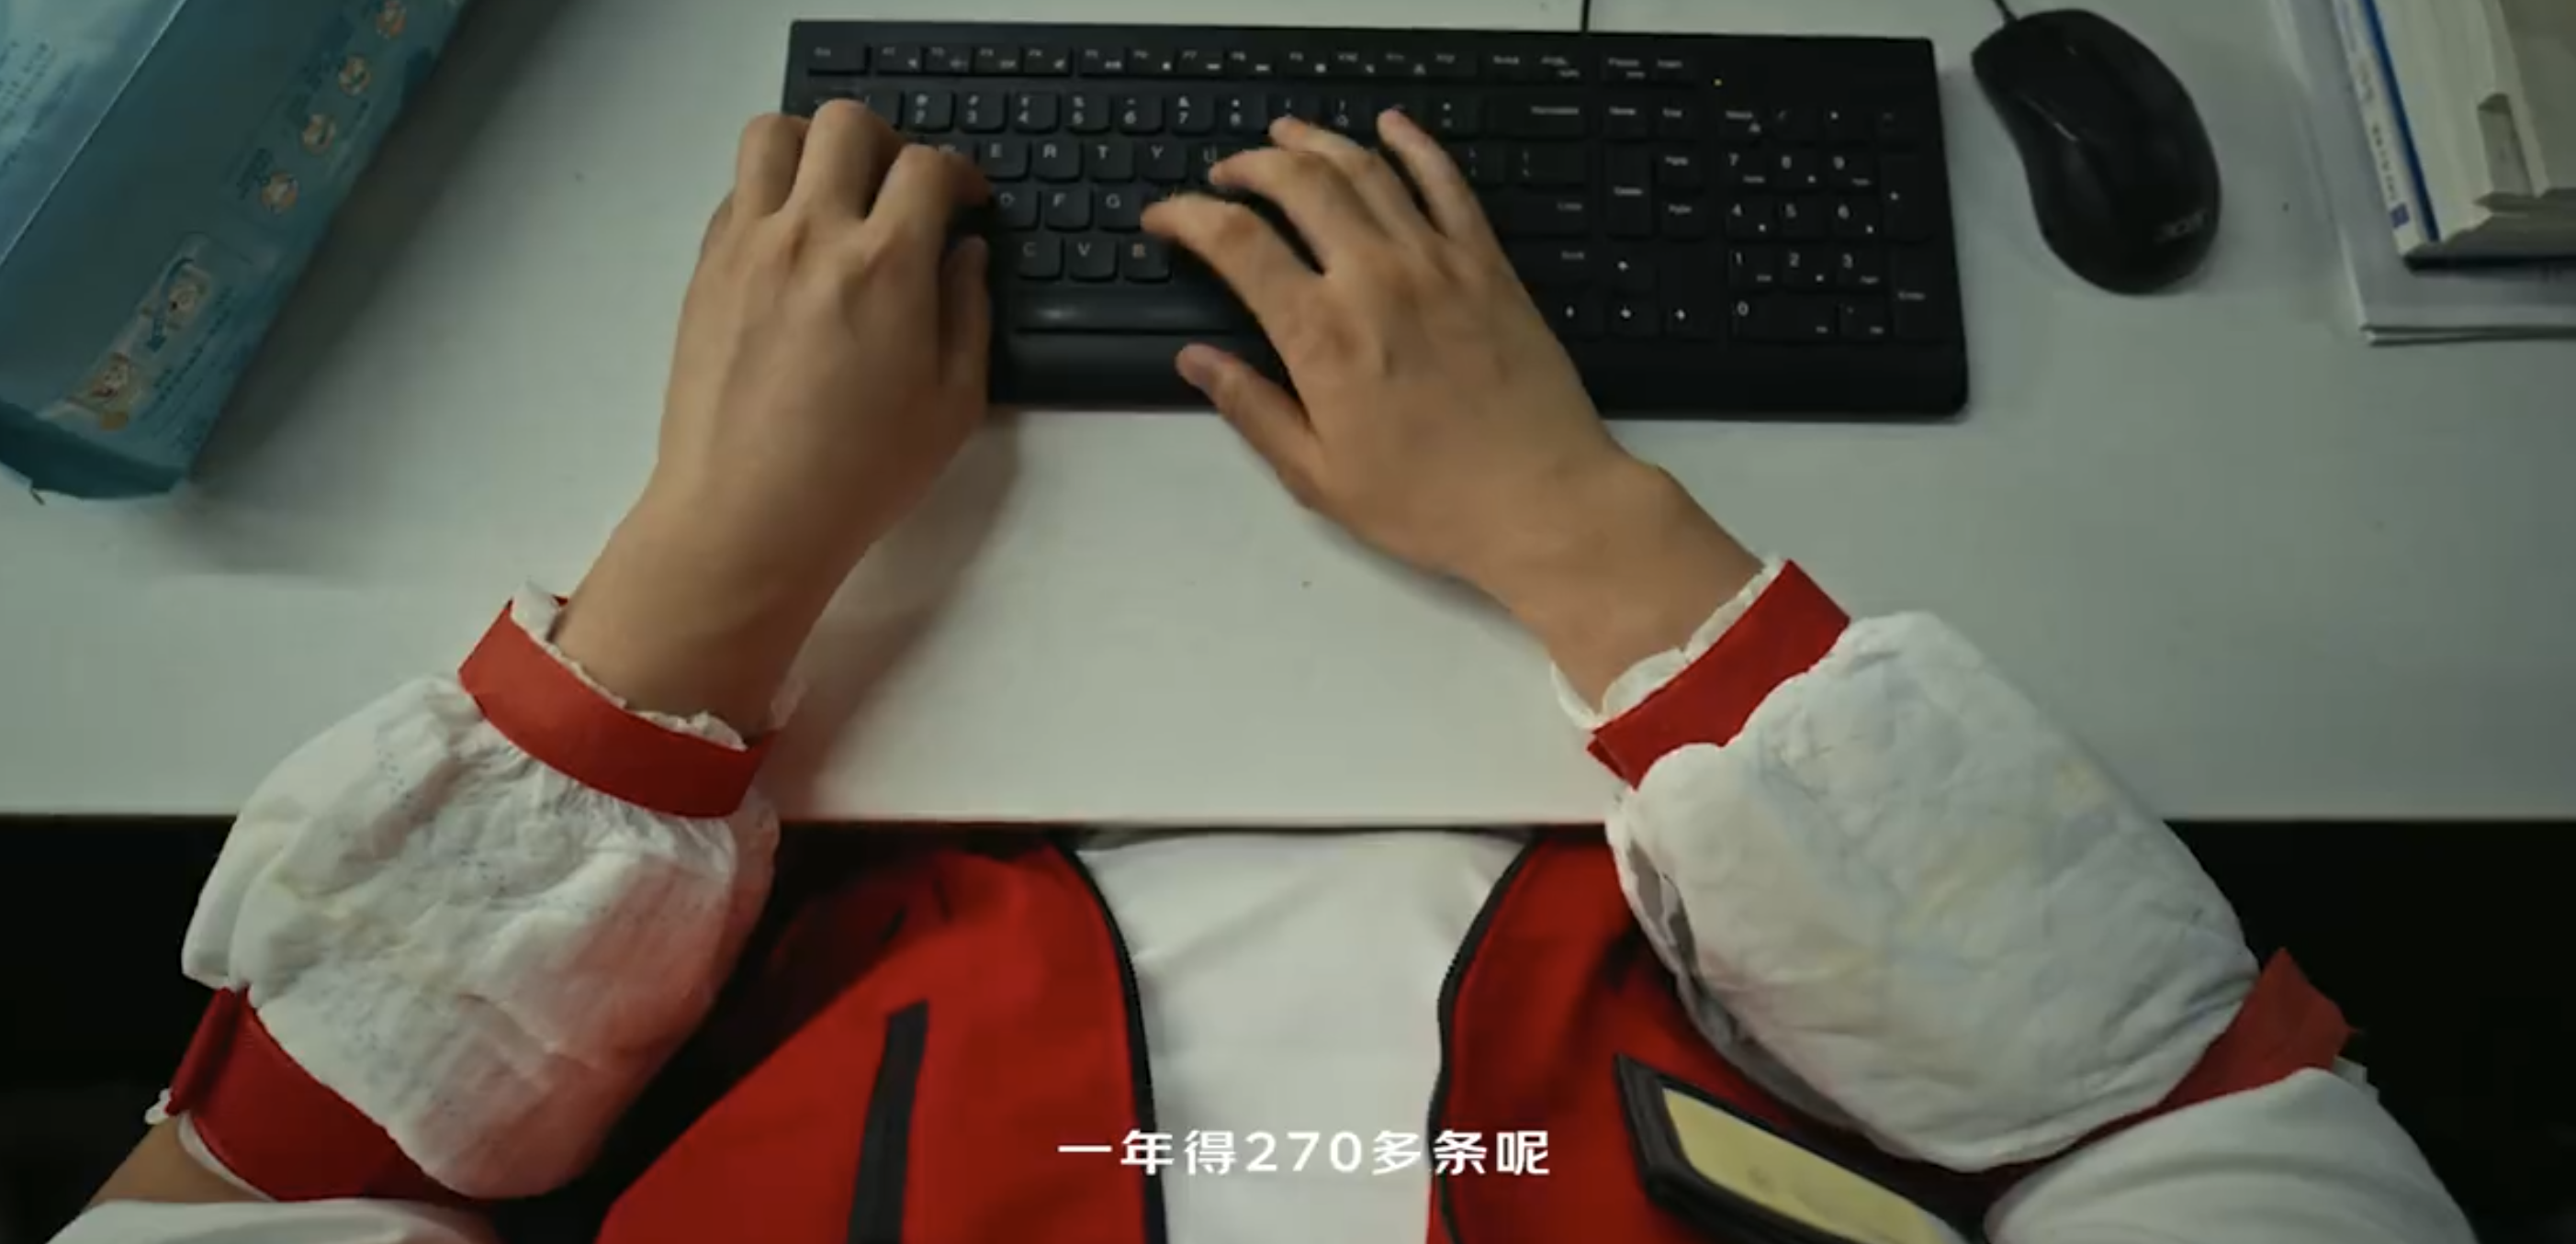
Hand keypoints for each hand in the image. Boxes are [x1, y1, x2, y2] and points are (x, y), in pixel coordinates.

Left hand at [558, 103, 991, 727]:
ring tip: (835, 194)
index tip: (966, 202)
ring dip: (816, 148)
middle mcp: (813, 234)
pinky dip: (771, 193)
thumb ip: (967, 312)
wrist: (746, 515)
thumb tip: (965, 252)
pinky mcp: (706, 268)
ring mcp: (749, 244)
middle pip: (849, 124)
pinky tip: (792, 244)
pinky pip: (737, 190)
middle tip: (900, 189)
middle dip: (889, 142)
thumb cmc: (860, 473)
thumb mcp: (953, 404)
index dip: (960, 173)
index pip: (929, 166)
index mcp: (887, 265)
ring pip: (776, 134)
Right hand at [1143, 113, 1761, 700]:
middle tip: (1226, 173)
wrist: (1543, 502)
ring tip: (1285, 135)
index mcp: (1322, 334)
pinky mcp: (1488, 263)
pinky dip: (1414, 144)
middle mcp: (1375, 278)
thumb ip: (1252, 409)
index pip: (1235, 242)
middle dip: (1249, 165)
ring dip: (1316, 141)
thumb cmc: (1430, 504)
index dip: (1187, 216)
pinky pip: (1446, 181)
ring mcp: (1437, 262)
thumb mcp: (1318, 476)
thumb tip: (1196, 361)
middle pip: (1298, 182)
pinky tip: (1391, 126)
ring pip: (1366, 168)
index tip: (1164, 218)